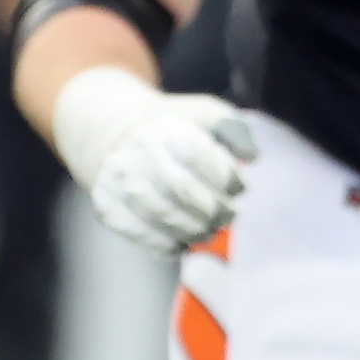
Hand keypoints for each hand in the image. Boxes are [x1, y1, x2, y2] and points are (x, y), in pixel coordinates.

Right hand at [51, 66, 258, 253]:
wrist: (116, 135)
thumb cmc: (175, 129)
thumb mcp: (206, 115)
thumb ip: (235, 130)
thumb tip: (253, 157)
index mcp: (165, 128)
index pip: (201, 157)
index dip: (228, 179)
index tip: (240, 188)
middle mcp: (137, 151)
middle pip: (183, 190)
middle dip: (215, 210)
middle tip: (229, 217)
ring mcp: (118, 179)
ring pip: (162, 215)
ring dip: (194, 231)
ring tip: (208, 232)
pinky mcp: (106, 204)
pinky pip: (137, 233)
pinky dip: (165, 245)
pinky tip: (182, 245)